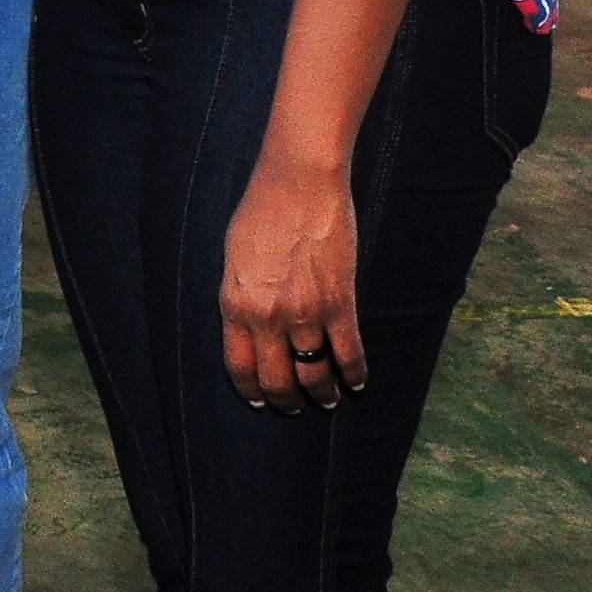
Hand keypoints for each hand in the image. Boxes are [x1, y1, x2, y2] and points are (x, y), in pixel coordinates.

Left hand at [221, 152, 364, 412]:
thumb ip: (241, 296)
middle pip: (278, 379)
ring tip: (326, 400)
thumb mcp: (234, 259)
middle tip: (295, 407)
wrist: (298, 183)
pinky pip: (349, 352)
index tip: (260, 401)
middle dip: (287, 401)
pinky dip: (354, 374)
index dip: (252, 391)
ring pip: (315, 373)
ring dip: (322, 393)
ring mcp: (305, 313)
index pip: (240, 367)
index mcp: (236, 305)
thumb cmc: (261, 212)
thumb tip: (248, 324)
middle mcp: (268, 317)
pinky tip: (356, 383)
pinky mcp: (339, 302)